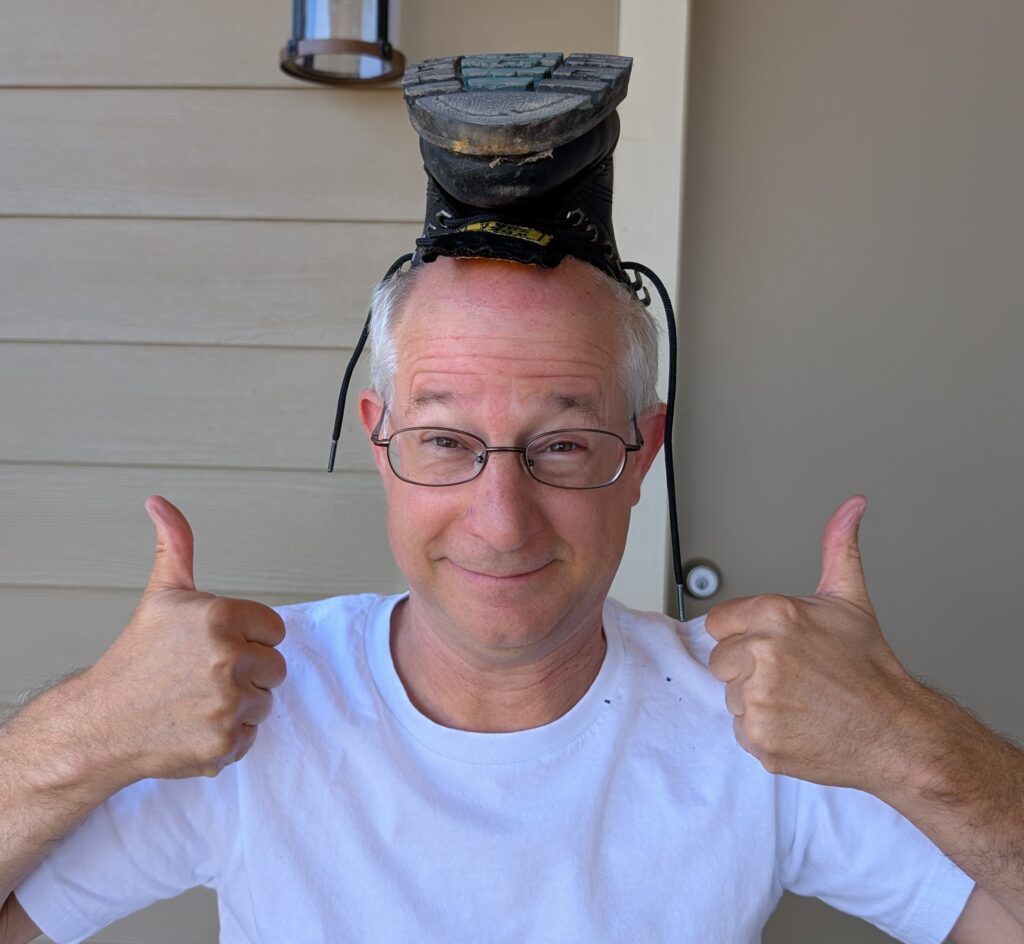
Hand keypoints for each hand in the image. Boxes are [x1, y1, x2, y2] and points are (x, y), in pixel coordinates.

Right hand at [80, 496, 286, 782]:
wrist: (101, 723)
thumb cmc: (135, 659)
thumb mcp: (162, 594)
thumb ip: (176, 545)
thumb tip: (159, 502)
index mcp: (221, 617)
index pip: (274, 629)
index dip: (248, 638)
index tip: (216, 646)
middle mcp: (228, 659)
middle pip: (275, 667)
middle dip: (247, 671)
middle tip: (203, 675)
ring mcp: (228, 703)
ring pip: (266, 701)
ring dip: (240, 704)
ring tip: (198, 699)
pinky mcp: (225, 742)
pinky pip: (252, 735)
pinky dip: (230, 736)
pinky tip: (196, 725)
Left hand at [705, 494, 921, 790]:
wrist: (896, 732)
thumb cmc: (871, 668)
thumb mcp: (849, 599)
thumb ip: (838, 548)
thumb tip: (851, 506)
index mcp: (774, 615)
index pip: (718, 623)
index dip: (745, 635)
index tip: (774, 647)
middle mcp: (761, 653)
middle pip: (721, 660)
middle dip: (749, 668)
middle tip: (793, 676)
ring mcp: (758, 698)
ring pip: (731, 695)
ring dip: (757, 701)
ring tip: (799, 699)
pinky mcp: (759, 737)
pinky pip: (741, 729)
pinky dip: (764, 731)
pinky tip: (797, 723)